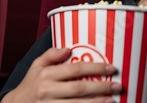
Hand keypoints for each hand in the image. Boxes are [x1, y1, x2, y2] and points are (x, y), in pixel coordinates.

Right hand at [2, 48, 121, 102]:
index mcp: (46, 75)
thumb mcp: (35, 67)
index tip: (111, 68)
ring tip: (111, 100)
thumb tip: (68, 48)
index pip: (74, 70)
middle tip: (117, 86)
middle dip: (101, 87)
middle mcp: (47, 91)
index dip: (95, 68)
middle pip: (79, 89)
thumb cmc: (29, 86)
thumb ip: (50, 55)